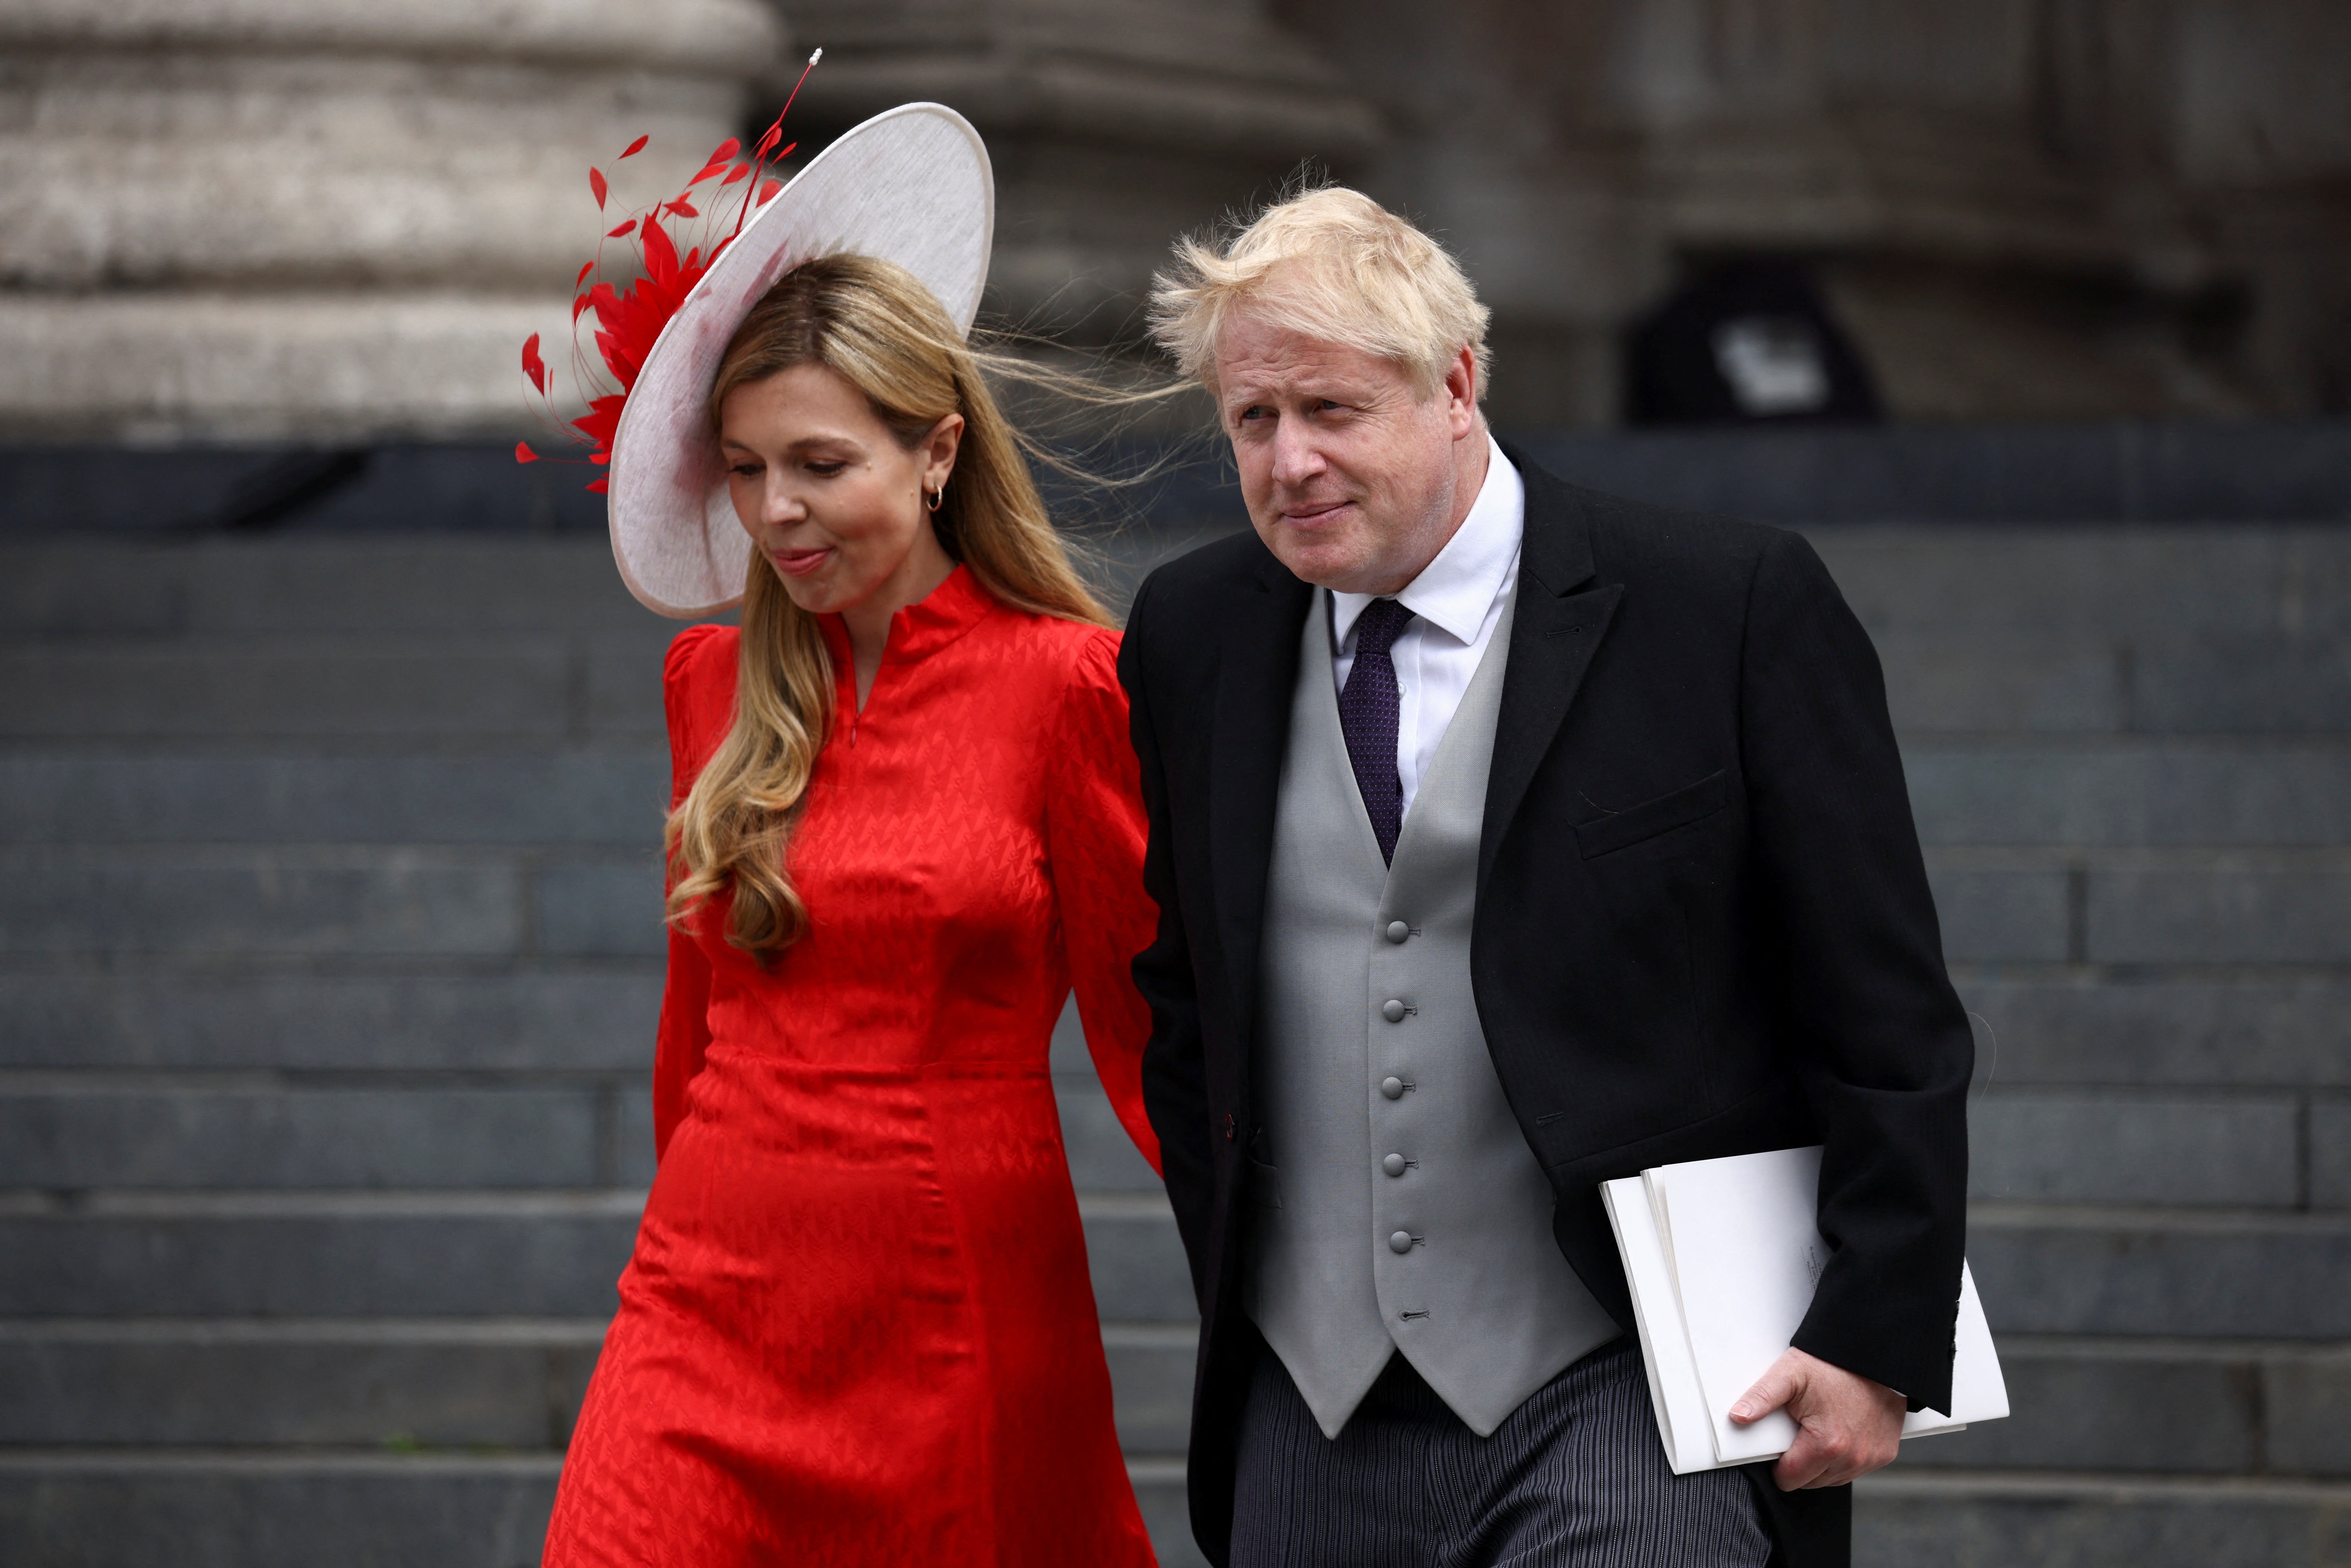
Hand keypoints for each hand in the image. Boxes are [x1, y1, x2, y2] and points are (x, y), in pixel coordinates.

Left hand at [1729, 1346, 1905, 1489]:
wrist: (1871, 1354)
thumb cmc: (1831, 1363)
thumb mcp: (1789, 1374)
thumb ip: (1761, 1398)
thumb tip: (1737, 1416)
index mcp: (1826, 1445)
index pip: (1789, 1479)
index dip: (1778, 1462)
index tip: (1780, 1441)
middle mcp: (1853, 1458)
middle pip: (1810, 1482)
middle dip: (1800, 1462)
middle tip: (1800, 1428)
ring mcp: (1872, 1458)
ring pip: (1833, 1478)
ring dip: (1822, 1462)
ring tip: (1819, 1428)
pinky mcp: (1885, 1453)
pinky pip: (1855, 1469)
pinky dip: (1845, 1457)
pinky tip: (1840, 1432)